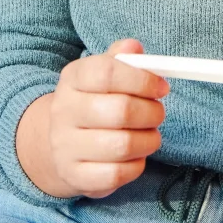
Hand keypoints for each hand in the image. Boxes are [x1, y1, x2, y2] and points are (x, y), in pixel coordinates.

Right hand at [18, 38, 168, 198]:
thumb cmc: (96, 101)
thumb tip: (134, 47)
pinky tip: (135, 156)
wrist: (61, 142)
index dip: (142, 79)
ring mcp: (65, 146)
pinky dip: (136, 165)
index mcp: (73, 78)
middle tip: (159, 113)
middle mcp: (64, 111)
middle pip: (121, 111)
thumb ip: (123, 59)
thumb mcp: (104, 73)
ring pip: (123, 145)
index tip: (161, 88)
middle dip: (152, 113)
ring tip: (150, 135)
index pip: (107, 73)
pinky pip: (117, 174)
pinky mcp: (74, 175)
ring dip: (149, 140)